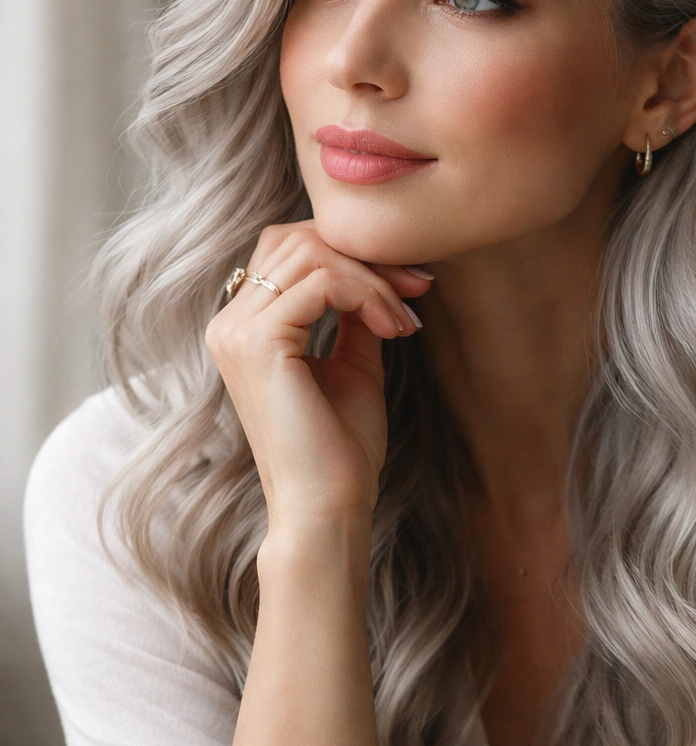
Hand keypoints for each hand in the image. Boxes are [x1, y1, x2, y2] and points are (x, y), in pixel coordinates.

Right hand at [206, 223, 429, 529]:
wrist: (328, 506)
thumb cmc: (340, 448)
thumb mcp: (353, 363)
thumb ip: (355, 313)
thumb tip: (379, 269)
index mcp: (243, 327)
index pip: (290, 249)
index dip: (353, 254)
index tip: (410, 285)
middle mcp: (228, 323)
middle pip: (296, 240)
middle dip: (365, 256)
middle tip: (416, 290)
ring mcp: (236, 331)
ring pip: (309, 253)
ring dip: (372, 277)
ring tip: (404, 319)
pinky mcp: (258, 343)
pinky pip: (321, 282)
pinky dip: (367, 295)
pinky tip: (394, 329)